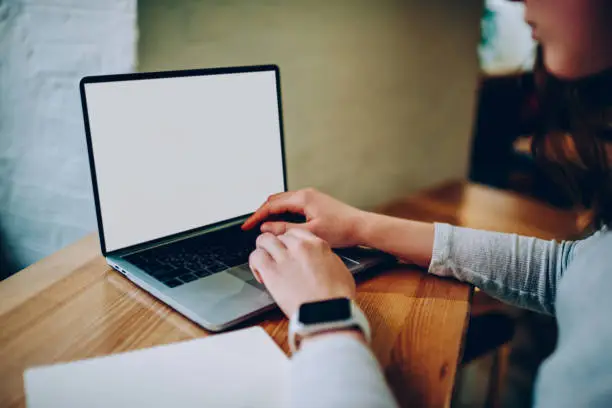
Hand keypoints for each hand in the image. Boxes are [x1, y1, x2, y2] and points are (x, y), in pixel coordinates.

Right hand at [242, 188, 366, 247]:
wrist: (361, 226)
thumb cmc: (342, 229)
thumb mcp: (310, 233)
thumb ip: (285, 230)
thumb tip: (266, 228)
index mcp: (303, 198)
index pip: (271, 205)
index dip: (256, 216)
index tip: (246, 226)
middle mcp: (306, 194)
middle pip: (275, 200)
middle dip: (261, 213)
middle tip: (251, 226)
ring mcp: (311, 197)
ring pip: (283, 202)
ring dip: (272, 213)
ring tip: (263, 226)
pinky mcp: (315, 203)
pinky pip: (292, 205)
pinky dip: (282, 213)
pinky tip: (280, 224)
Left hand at [248, 228, 355, 317]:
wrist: (328, 313)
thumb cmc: (337, 297)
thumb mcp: (339, 269)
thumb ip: (325, 258)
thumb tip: (319, 259)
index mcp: (317, 245)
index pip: (296, 233)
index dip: (290, 242)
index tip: (288, 250)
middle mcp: (300, 247)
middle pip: (280, 236)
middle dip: (277, 247)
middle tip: (277, 260)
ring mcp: (285, 258)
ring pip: (264, 241)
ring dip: (264, 250)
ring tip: (265, 263)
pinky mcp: (272, 272)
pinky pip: (256, 257)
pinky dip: (255, 263)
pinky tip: (260, 273)